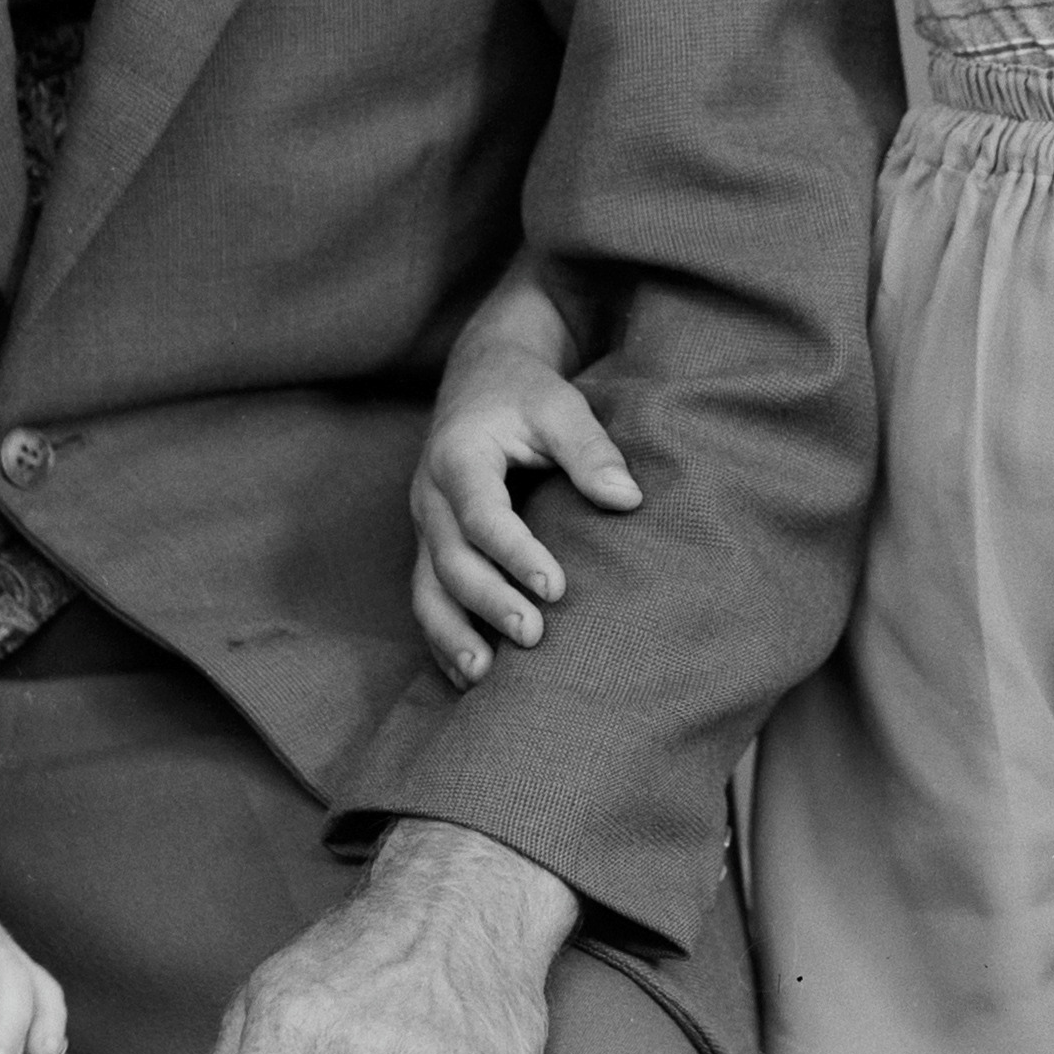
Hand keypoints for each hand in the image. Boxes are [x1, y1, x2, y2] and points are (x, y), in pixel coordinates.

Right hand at [407, 339, 638, 685]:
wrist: (480, 378)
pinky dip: (442, 637)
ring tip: (485, 675)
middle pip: (451, 560)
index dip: (515, 554)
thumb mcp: (560, 405)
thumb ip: (591, 450)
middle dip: (489, 602)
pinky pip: (427, 597)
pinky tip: (468, 674)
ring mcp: (425, 525)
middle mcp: (431, 497)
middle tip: (534, 635)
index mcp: (459, 458)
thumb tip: (627, 500)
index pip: (481, 516)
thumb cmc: (524, 393)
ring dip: (452, 634)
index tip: (556, 587)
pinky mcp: (430, 545)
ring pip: (427, 588)